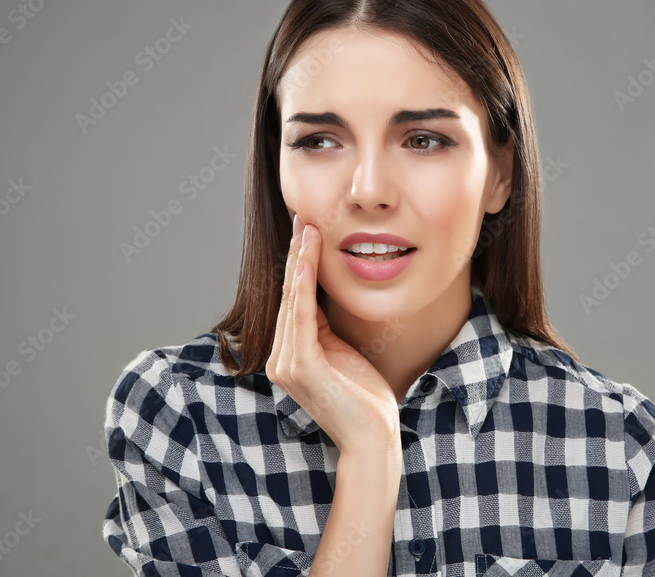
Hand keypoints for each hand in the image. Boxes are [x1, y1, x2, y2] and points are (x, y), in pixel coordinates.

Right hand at [265, 214, 400, 453]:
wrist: (374, 437)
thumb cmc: (366, 398)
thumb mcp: (344, 351)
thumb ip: (327, 328)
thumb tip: (325, 294)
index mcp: (289, 355)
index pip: (294, 300)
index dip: (300, 263)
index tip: (308, 229)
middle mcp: (281, 360)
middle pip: (289, 295)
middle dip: (298, 254)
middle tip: (304, 217)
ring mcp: (287, 365)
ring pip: (293, 301)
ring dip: (300, 261)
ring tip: (308, 229)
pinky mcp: (302, 368)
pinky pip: (301, 318)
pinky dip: (303, 288)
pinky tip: (306, 262)